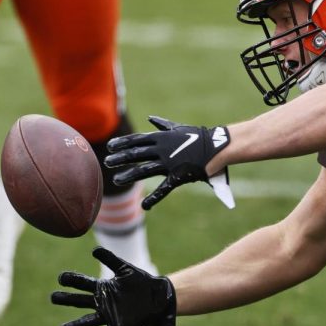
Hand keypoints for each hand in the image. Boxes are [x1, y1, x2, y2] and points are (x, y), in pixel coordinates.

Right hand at [51, 247, 178, 325]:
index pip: (83, 283)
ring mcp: (108, 315)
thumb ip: (111, 259)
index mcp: (103, 288)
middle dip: (66, 299)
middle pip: (79, 301)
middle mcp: (102, 302)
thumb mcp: (126, 269)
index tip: (61, 277)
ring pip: (86, 321)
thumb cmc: (142, 282)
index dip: (72, 280)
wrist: (158, 297)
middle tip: (53, 297)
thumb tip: (94, 249)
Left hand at [105, 116, 232, 209]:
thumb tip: (151, 119)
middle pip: (135, 154)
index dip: (122, 143)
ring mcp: (168, 163)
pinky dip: (153, 198)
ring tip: (116, 180)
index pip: (137, 140)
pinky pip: (163, 189)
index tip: (110, 146)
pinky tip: (144, 206)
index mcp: (161, 138)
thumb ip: (163, 125)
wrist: (217, 146)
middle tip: (107, 162)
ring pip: (143, 170)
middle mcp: (162, 149)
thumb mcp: (178, 128)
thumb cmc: (199, 136)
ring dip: (128, 175)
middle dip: (120, 158)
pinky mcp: (177, 176)